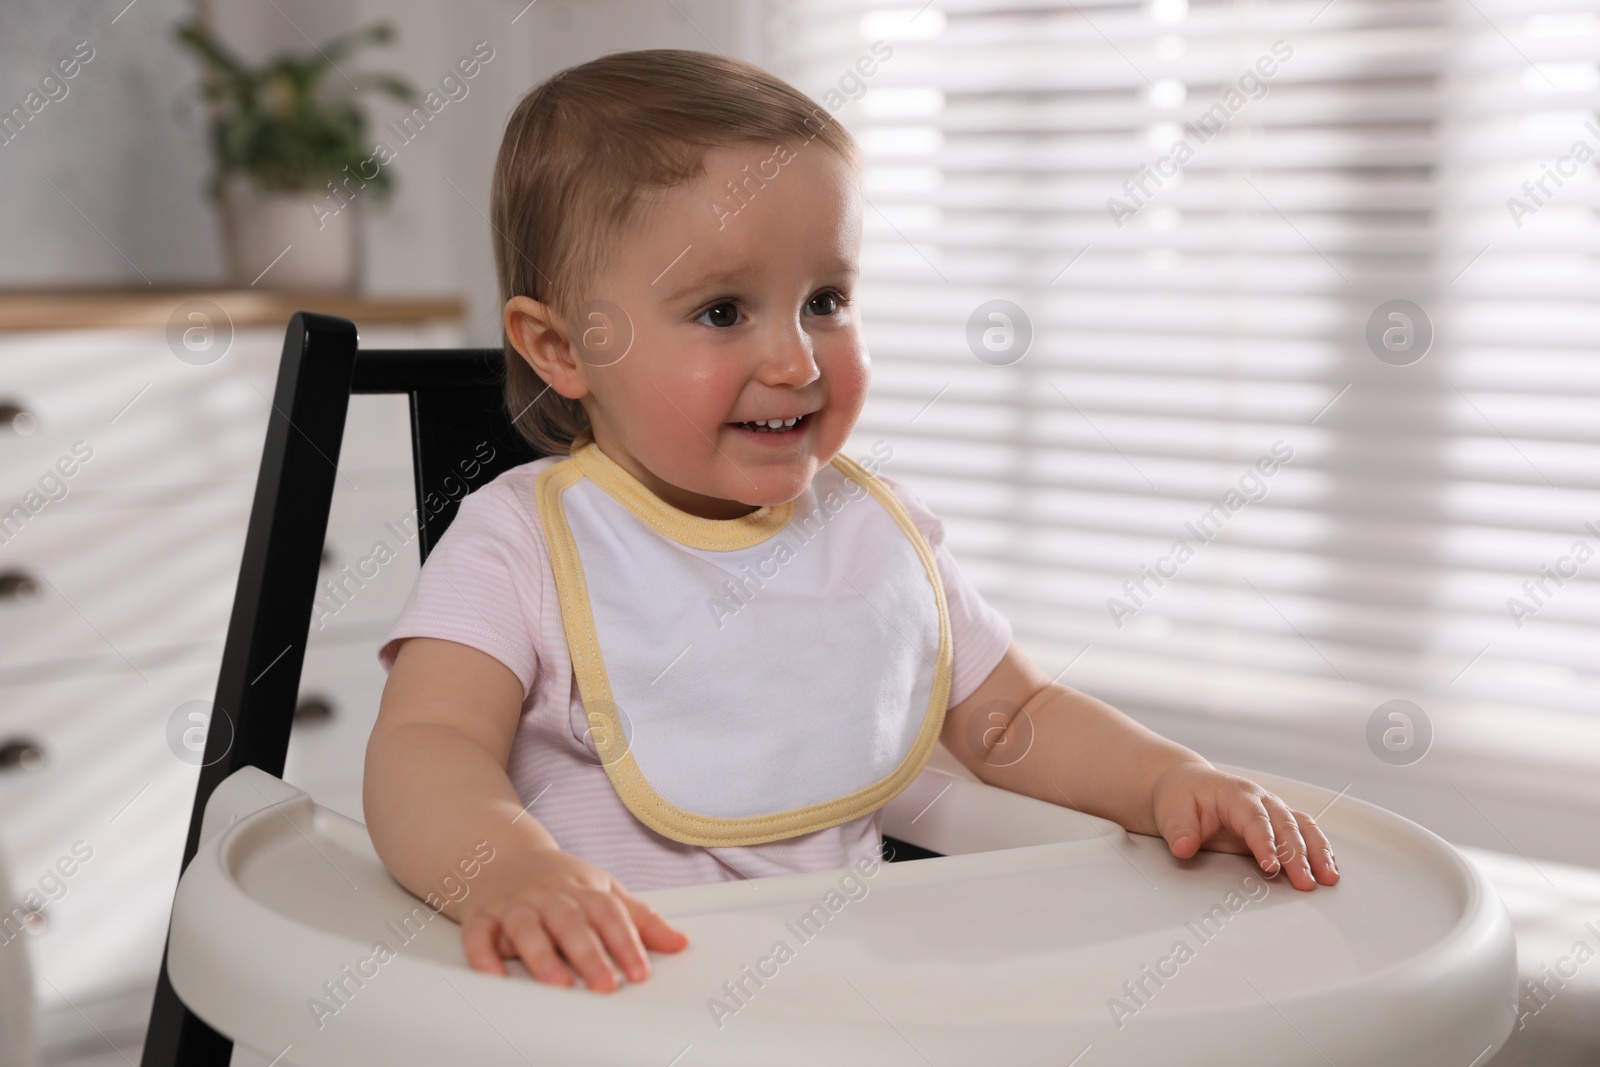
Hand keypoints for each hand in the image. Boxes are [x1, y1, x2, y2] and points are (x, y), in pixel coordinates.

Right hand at [458, 846, 689, 991]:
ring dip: (541, 956)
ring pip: (527, 927)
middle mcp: (549, 897)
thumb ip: (641, 919)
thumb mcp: (604, 890)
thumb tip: (680, 943)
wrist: (501, 854)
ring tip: (557, 983)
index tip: (640, 972)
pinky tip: (493, 975)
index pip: (609, 915)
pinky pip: (480, 934)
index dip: (627, 943)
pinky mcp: (482, 916)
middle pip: (570, 922)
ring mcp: (515, 905)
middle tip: (605, 984)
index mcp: (583, 891)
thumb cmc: (558, 881)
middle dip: (588, 954)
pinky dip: (483, 954)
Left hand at [1149, 761, 1338, 891]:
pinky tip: (1328, 869)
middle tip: (1305, 882)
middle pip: (1285, 824)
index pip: (1254, 819)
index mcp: (1235, 794)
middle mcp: (1260, 800)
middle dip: (1297, 855)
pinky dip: (1319, 849)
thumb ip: (1179, 830)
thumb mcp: (1171, 811)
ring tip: (1328, 879)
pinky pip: (1305, 832)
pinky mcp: (1277, 823)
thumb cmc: (1181, 798)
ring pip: (1303, 827)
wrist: (1187, 785)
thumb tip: (1184, 848)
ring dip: (1318, 852)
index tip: (1270, 867)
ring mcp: (1272, 810)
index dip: (1265, 842)